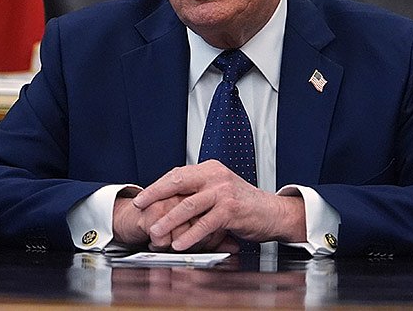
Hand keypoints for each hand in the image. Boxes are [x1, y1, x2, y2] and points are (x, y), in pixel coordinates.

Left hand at [132, 160, 305, 250]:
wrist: (272, 212)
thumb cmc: (244, 205)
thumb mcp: (219, 191)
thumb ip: (199, 192)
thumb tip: (170, 201)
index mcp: (210, 168)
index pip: (177, 174)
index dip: (158, 186)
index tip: (142, 197)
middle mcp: (216, 176)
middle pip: (178, 184)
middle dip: (156, 196)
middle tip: (141, 208)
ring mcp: (223, 191)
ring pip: (189, 205)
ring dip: (169, 220)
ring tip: (155, 231)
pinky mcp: (231, 209)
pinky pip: (205, 223)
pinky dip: (190, 235)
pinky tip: (179, 243)